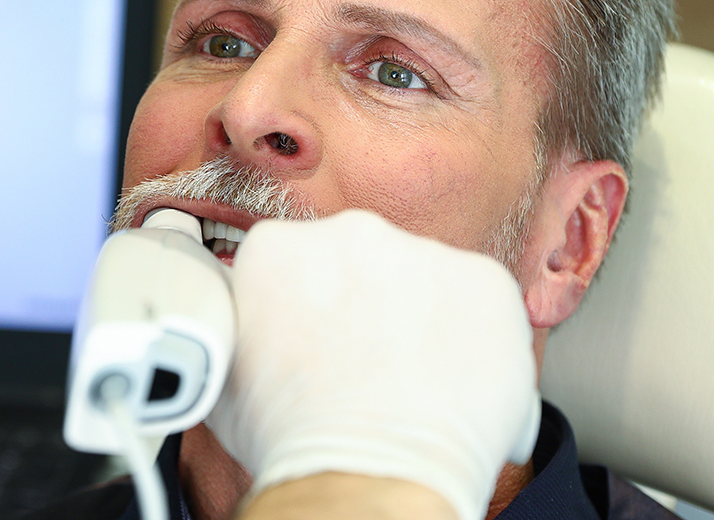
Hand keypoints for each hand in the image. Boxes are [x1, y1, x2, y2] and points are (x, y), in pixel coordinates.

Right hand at [207, 210, 539, 519]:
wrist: (370, 478)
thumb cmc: (297, 441)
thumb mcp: (226, 377)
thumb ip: (243, 329)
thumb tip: (249, 330)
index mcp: (278, 250)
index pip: (295, 259)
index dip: (308, 303)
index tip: (318, 334)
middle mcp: (352, 236)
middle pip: (363, 261)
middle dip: (366, 303)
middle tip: (364, 363)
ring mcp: (425, 254)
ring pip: (425, 279)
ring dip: (421, 318)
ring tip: (411, 382)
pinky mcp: (486, 282)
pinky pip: (482, 303)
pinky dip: (476, 337)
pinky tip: (451, 382)